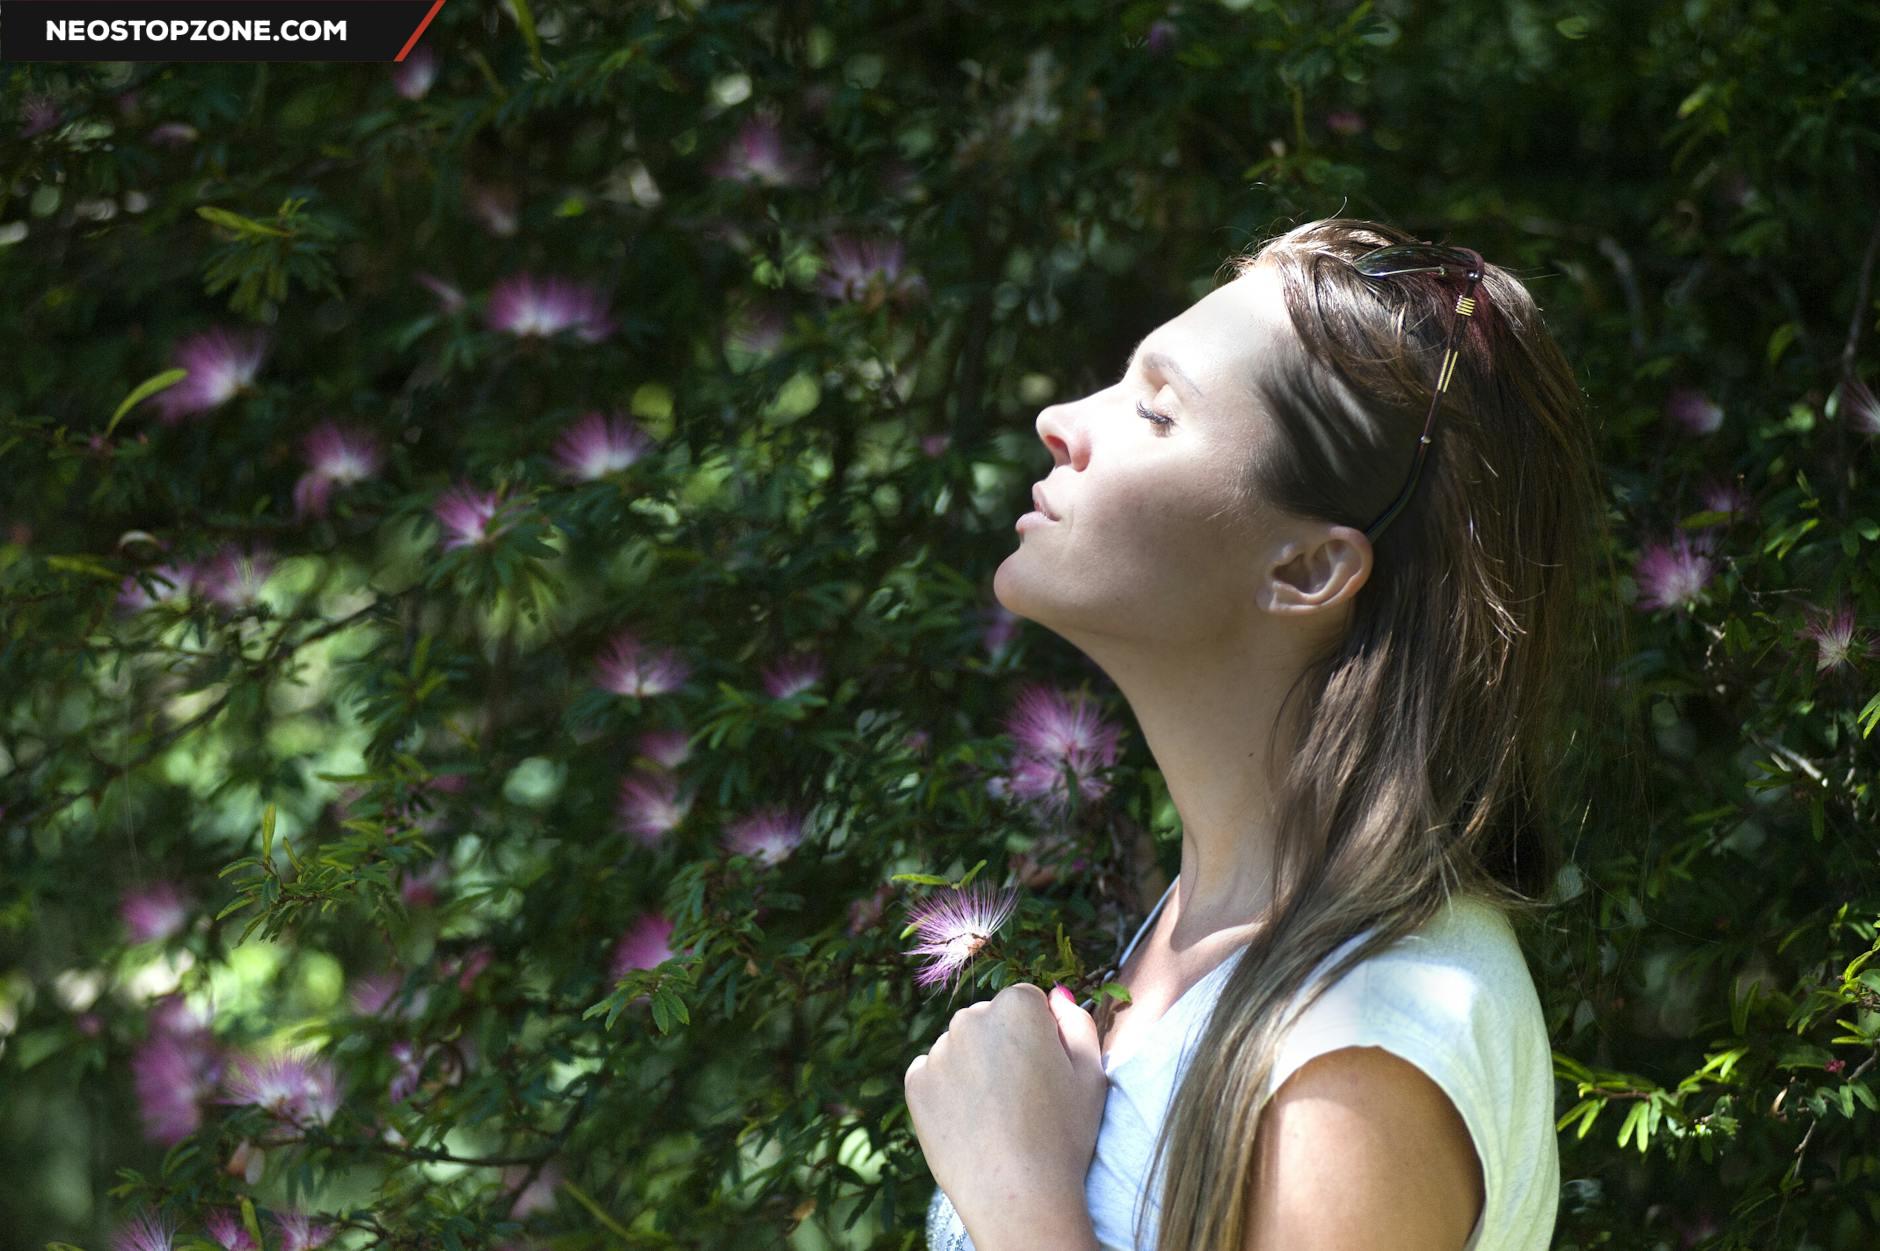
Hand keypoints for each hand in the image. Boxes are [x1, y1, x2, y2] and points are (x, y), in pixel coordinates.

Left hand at [904, 983, 1107, 1246]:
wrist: (1017, 1196)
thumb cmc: (1063, 1136)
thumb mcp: (1091, 1075)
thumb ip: (1078, 1024)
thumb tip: (1057, 996)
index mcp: (1017, 1006)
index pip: (1028, 1002)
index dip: (1041, 1036)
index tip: (1046, 1072)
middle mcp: (971, 1018)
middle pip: (989, 1020)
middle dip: (1003, 1045)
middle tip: (1022, 1097)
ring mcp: (939, 1050)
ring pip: (961, 1047)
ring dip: (974, 1067)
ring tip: (996, 1116)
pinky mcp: (916, 1082)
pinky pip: (934, 1073)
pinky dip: (948, 1090)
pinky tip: (971, 1122)